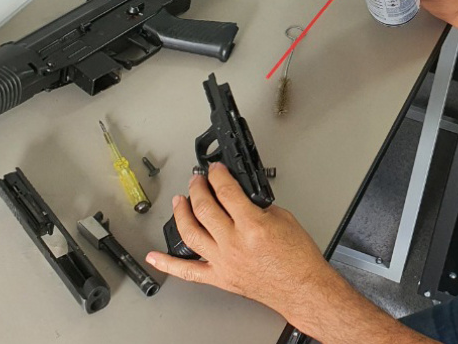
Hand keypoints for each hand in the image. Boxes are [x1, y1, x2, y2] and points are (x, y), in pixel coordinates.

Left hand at [146, 163, 333, 317]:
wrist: (302, 288)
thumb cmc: (298, 259)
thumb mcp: (284, 219)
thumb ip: (257, 207)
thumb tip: (240, 198)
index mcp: (253, 226)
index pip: (226, 192)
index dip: (218, 175)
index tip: (215, 169)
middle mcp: (234, 244)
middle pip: (204, 208)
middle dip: (197, 188)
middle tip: (197, 180)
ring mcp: (224, 262)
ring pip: (190, 234)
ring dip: (181, 214)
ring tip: (179, 201)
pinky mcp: (220, 278)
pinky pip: (187, 271)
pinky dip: (168, 264)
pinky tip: (155, 256)